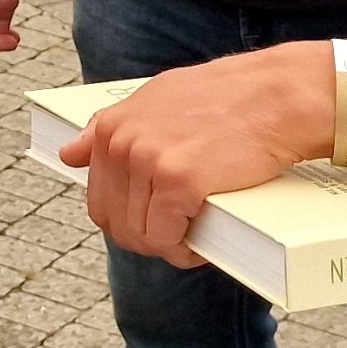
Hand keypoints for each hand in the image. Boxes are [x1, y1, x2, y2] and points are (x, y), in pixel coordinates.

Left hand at [59, 45, 330, 264]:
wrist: (277, 95)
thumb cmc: (227, 98)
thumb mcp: (157, 99)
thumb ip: (112, 127)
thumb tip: (69, 153)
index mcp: (112, 126)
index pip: (100, 198)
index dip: (128, 219)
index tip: (156, 221)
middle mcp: (123, 142)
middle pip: (116, 223)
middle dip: (145, 238)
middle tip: (180, 237)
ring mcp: (148, 161)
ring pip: (141, 236)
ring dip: (168, 248)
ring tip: (196, 239)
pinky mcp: (178, 182)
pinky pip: (168, 240)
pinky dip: (185, 253)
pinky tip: (202, 247)